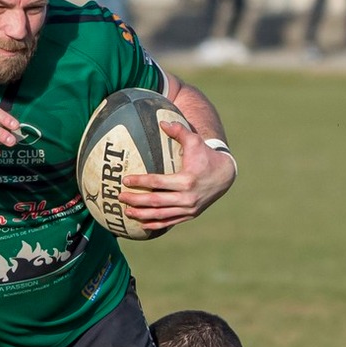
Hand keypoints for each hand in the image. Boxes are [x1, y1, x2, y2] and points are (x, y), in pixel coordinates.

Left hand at [119, 124, 233, 233]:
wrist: (225, 175)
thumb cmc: (206, 156)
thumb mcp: (195, 140)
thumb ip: (179, 131)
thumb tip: (162, 122)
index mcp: (186, 180)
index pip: (158, 182)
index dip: (140, 182)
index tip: (125, 180)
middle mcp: (187, 197)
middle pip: (156, 201)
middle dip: (136, 200)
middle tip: (120, 196)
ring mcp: (189, 209)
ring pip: (161, 215)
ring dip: (142, 214)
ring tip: (126, 211)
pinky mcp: (190, 215)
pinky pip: (170, 221)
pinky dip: (155, 224)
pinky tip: (142, 223)